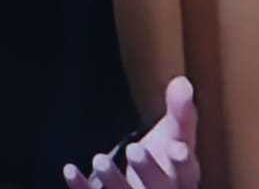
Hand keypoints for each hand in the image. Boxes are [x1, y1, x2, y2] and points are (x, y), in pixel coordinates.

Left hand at [63, 77, 199, 188]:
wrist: (144, 185)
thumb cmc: (163, 159)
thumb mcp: (174, 136)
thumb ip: (180, 112)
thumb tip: (182, 81)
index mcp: (183, 178)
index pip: (188, 173)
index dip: (183, 163)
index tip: (176, 147)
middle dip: (149, 172)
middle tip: (134, 149)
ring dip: (114, 181)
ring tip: (100, 159)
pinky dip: (82, 188)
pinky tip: (69, 169)